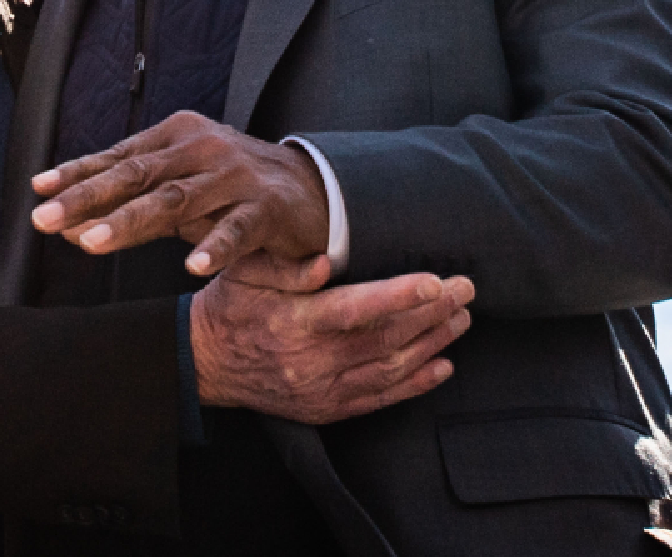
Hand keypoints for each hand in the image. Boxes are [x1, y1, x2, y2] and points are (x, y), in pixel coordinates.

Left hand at [31, 111, 328, 276]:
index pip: (118, 157)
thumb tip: (70, 226)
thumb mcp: (178, 188)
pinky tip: (194, 268)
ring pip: (176, 200)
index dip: (78, 174)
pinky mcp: (267, 209)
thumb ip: (130, 202)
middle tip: (47, 219)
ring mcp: (235, 177)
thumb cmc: (230, 189)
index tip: (39, 190)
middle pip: (138, 175)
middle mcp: (202, 151)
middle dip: (88, 198)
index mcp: (176, 138)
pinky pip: (238, 230)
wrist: (309, 190)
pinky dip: (216, 248)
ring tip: (94, 242)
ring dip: (132, 222)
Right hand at [190, 255, 474, 423]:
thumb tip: (327, 263)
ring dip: (432, 344)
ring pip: (390, 368)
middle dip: (432, 314)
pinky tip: (442, 364)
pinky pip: (379, 399)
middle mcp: (311, 361)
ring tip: (462, 319)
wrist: (204, 362)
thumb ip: (286, 266)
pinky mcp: (326, 408)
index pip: (355, 309)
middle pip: (385, 339)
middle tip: (466, 289)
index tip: (436, 282)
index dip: (399, 296)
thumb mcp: (245, 272)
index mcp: (294, 322)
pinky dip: (415, 384)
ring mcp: (321, 390)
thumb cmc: (229, 306)